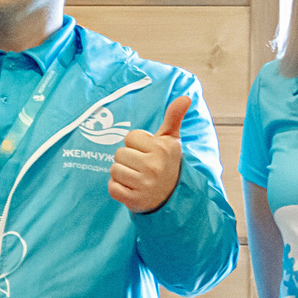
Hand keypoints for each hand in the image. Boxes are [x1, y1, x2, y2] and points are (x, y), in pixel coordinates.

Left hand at [108, 95, 188, 212]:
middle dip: (127, 160)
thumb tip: (185, 97)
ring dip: (122, 174)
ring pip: (114, 170)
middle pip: (119, 153)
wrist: (171, 197)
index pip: (130, 137)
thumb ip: (173, 118)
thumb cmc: (166, 163)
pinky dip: (118, 189)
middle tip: (141, 167)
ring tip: (137, 178)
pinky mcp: (135, 200)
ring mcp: (145, 184)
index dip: (136, 144)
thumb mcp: (171, 141)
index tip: (148, 153)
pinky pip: (112, 188)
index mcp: (163, 148)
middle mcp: (155, 166)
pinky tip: (131, 189)